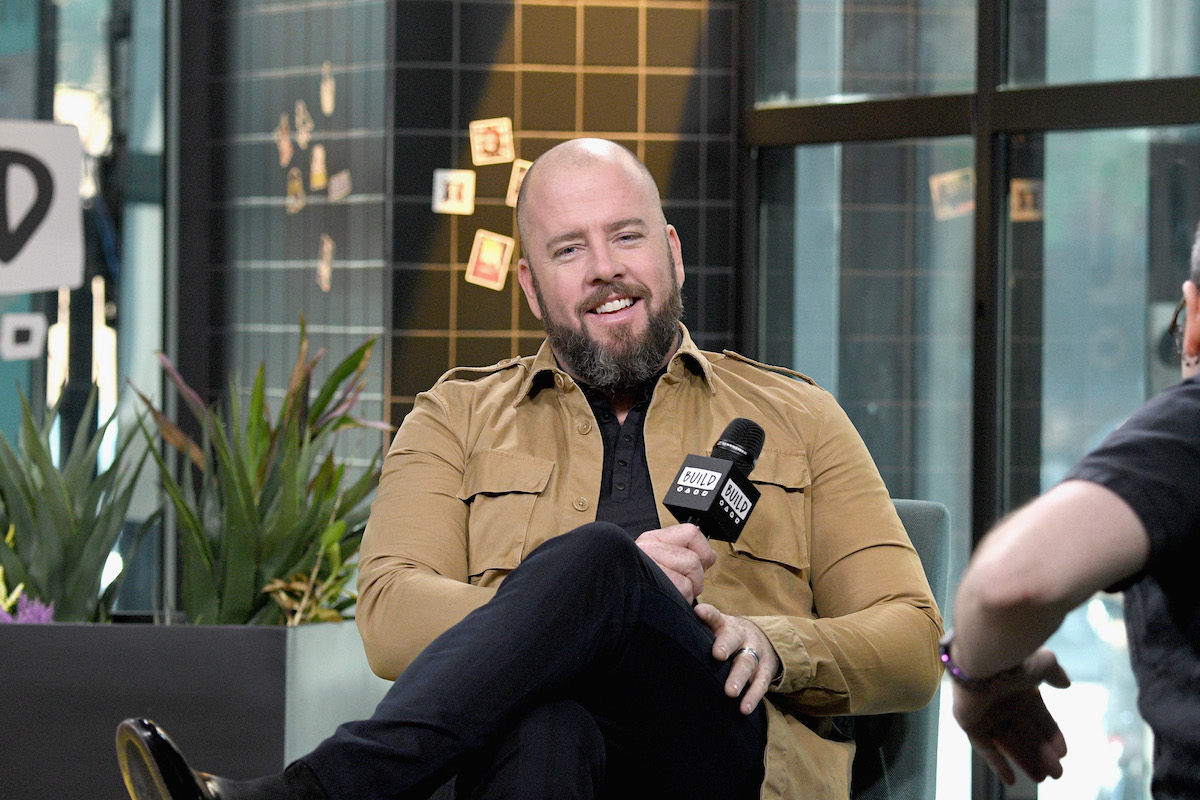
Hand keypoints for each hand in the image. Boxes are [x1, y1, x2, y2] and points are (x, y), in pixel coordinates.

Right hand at [635, 524, 715, 602]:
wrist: (618, 605)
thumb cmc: (645, 589)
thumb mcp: (661, 563)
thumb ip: (684, 554)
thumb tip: (710, 556)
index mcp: (652, 539)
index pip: (692, 533)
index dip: (703, 552)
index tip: (698, 565)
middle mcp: (647, 547)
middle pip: (693, 559)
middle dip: (695, 579)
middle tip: (682, 587)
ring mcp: (647, 564)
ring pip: (689, 573)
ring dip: (688, 591)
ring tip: (673, 594)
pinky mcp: (651, 583)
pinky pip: (682, 588)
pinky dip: (682, 599)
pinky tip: (668, 601)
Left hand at [694, 603, 779, 714]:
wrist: (760, 639)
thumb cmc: (726, 636)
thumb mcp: (715, 626)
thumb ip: (698, 623)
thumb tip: (672, 606)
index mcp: (724, 624)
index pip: (715, 616)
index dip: (708, 614)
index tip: (699, 612)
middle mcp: (741, 636)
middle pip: (733, 639)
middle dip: (725, 646)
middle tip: (717, 655)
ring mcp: (755, 652)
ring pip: (748, 663)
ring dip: (739, 678)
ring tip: (730, 692)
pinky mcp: (765, 670)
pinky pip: (761, 683)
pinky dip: (753, 696)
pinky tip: (744, 709)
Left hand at [951, 648, 1071, 784]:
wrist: (981, 660)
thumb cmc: (1014, 660)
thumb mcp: (1043, 664)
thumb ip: (1054, 674)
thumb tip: (1066, 683)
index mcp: (1020, 689)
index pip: (1039, 717)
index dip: (1051, 735)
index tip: (1063, 753)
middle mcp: (1003, 702)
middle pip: (1026, 734)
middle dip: (1042, 753)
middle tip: (1057, 774)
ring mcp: (986, 713)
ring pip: (1009, 743)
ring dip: (1025, 761)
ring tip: (1043, 778)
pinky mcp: (969, 722)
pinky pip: (984, 747)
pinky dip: (997, 763)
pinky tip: (1011, 781)